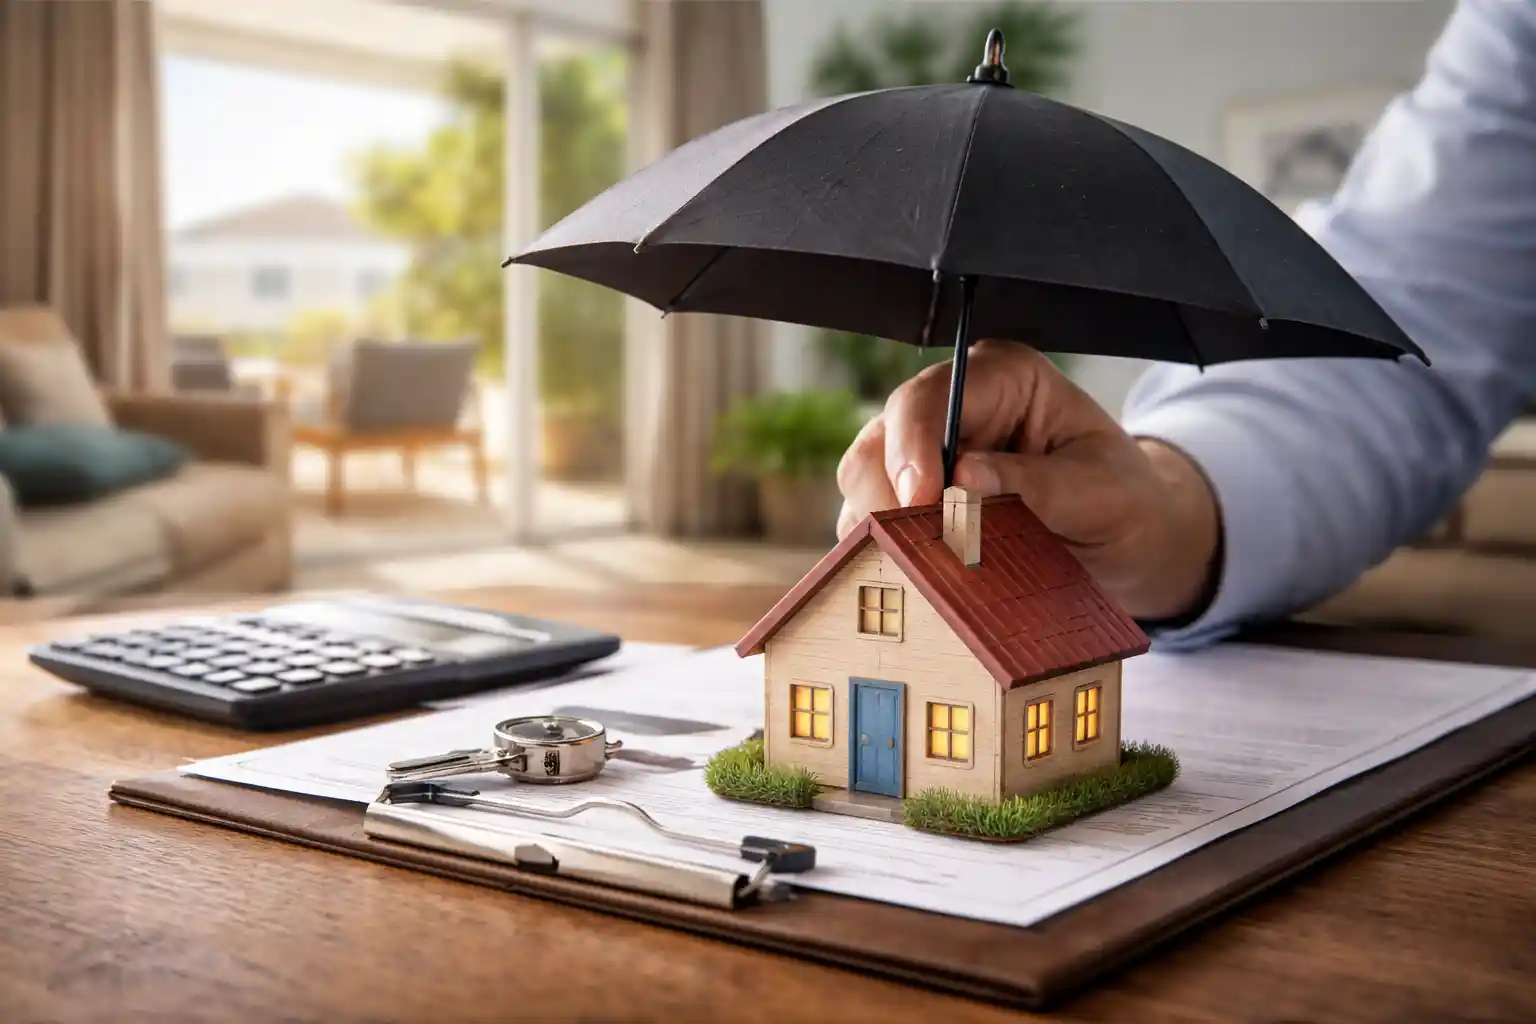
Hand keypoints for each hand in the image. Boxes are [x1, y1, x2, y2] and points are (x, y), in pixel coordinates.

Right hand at [835, 340, 1221, 622]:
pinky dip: (886, 557)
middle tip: (919, 552)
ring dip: (884, 535)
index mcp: (1002, 378)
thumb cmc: (1123, 500)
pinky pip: (872, 527)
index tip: (923, 501)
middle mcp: (950, 409)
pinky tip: (921, 579)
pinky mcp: (911, 503)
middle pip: (878, 442)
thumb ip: (1036, 483)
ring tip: (928, 571)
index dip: (914, 447)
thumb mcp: (1100, 491)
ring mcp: (922, 455)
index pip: (930, 398)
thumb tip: (963, 479)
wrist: (1129, 540)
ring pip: (864, 487)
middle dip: (889, 500)